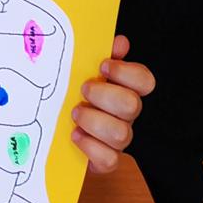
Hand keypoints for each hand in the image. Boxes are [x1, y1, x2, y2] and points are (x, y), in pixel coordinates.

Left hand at [71, 35, 154, 172]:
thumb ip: (100, 54)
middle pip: (132, 106)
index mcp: (126, 90)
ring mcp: (119, 139)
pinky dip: (91, 148)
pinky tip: (75, 136)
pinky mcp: (106, 160)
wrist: (57, 129)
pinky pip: (110, 160)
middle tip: (83, 90)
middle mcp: (127, 115)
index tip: (102, 66)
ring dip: (95, 122)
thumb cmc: (76, 94)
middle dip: (105, 96)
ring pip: (121, 134)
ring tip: (76, 114)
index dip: (126, 72)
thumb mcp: (84, 70)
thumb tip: (120, 42)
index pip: (144, 80)